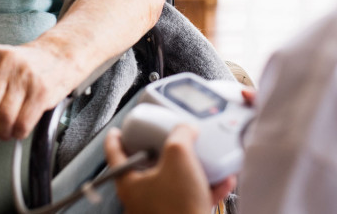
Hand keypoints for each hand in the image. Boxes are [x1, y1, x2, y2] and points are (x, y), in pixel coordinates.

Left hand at [0, 42, 76, 146]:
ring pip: (3, 116)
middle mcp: (5, 62)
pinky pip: (22, 122)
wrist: (59, 57)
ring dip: (1, 133)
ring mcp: (25, 75)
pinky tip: (18, 131)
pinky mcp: (42, 90)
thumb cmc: (22, 70)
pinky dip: (17, 133)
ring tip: (3, 134)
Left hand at [103, 124, 235, 213]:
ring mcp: (161, 209)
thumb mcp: (179, 156)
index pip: (115, 154)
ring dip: (191, 168)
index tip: (118, 130)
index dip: (116, 138)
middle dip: (162, 150)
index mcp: (129, 183)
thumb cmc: (179, 206)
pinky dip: (207, 186)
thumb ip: (181, 135)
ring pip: (174, 181)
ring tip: (203, 157)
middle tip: (168, 139)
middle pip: (147, 166)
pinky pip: (192, 196)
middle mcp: (141, 198)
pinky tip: (222, 179)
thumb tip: (186, 129)